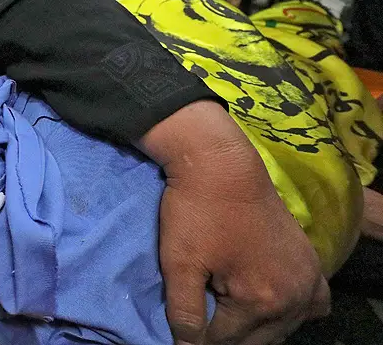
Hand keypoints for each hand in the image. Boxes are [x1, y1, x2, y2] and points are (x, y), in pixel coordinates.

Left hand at [159, 138, 329, 344]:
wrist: (221, 165)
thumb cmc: (196, 211)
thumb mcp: (179, 264)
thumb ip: (184, 312)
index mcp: (262, 301)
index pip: (222, 341)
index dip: (195, 337)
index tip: (182, 325)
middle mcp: (294, 297)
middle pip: (255, 340)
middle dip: (225, 333)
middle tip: (201, 316)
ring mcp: (308, 279)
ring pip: (282, 326)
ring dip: (255, 328)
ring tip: (224, 312)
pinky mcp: (311, 263)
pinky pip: (313, 304)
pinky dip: (291, 312)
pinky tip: (268, 305)